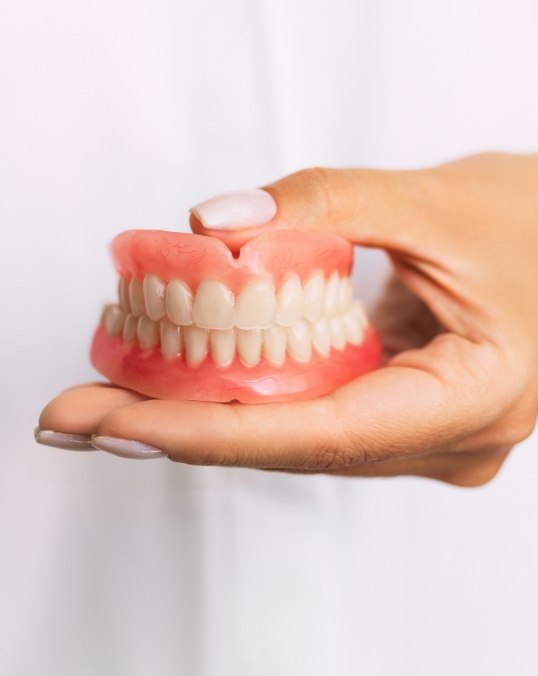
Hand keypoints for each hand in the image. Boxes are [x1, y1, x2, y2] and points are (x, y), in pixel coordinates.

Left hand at [36, 153, 537, 485]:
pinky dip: (246, 400)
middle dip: (180, 430)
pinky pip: (311, 419)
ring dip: (204, 417)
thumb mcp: (432, 200)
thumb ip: (324, 203)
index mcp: (474, 397)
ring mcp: (424, 437)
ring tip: (111, 399)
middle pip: (293, 446)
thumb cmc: (533, 224)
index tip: (120, 422)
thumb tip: (214, 223)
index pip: (323, 433)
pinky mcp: (401, 418)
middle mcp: (446, 440)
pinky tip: (183, 385)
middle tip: (79, 413)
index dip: (213, 431)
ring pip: (295, 440)